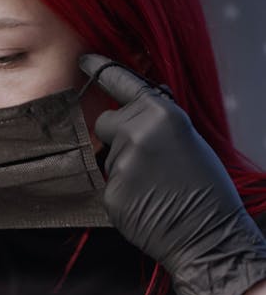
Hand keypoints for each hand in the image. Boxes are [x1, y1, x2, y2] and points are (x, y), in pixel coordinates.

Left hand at [79, 54, 265, 294]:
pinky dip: (124, 194)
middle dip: (116, 135)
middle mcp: (136, 132)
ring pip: (108, 157)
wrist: (210, 235)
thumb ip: (158, 121)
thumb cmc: (207, 189)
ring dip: (124, 168)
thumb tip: (138, 109)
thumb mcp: (189, 139)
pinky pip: (109, 186)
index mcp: (161, 113)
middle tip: (143, 156)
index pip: (121, 82)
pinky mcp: (111, 193)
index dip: (100, 69)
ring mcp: (121, 164)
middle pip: (104, 122)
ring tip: (155, 187)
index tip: (84, 59)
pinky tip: (147, 204)